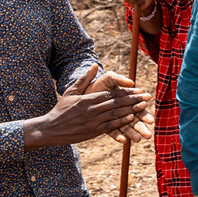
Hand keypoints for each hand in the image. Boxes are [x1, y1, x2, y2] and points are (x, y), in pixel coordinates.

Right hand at [23, 65, 153, 149]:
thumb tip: (94, 65)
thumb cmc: (61, 109)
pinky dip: (121, 122)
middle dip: (133, 100)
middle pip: (116, 103)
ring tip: (143, 107)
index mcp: (88, 99)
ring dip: (131, 110)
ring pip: (115, 114)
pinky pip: (109, 126)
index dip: (126, 92)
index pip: (111, 94)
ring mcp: (93, 121)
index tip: (138, 90)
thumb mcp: (71, 91)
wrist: (50, 128)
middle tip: (147, 97)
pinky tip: (131, 119)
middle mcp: (92, 109)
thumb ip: (84, 78)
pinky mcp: (92, 131)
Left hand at [87, 70, 154, 143]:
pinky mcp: (105, 124)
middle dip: (141, 128)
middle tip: (148, 135)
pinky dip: (117, 136)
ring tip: (138, 140)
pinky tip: (123, 140)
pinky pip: (112, 131)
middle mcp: (123, 111)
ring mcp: (114, 119)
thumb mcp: (109, 79)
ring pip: (125, 127)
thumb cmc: (100, 84)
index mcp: (127, 100)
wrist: (84, 91)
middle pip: (134, 121)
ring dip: (132, 134)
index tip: (150, 121)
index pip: (138, 109)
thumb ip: (119, 79)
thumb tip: (131, 83)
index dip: (144, 115)